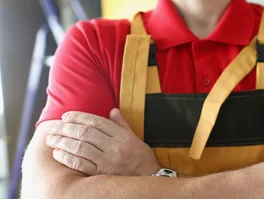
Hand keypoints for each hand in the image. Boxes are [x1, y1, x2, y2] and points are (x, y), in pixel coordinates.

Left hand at [45, 108, 160, 175]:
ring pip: (80, 147)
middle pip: (85, 133)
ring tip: (51, 139)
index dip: (79, 117)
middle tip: (52, 126)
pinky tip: (58, 154)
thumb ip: (122, 125)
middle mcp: (115, 147)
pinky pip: (80, 164)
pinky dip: (67, 158)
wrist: (150, 179)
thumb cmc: (141, 158)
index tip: (66, 116)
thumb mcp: (135, 138)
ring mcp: (108, 161)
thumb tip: (112, 110)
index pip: (96, 122)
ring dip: (62, 142)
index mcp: (122, 136)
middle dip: (65, 128)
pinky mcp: (102, 174)